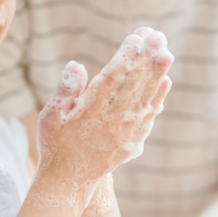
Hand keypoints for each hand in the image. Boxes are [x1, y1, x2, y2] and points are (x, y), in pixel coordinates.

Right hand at [31, 27, 172, 210]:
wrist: (69, 180)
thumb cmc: (55, 143)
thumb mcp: (50, 116)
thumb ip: (65, 90)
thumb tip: (76, 65)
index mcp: (89, 112)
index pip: (111, 79)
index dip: (125, 57)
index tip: (136, 37)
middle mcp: (111, 122)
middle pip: (133, 85)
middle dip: (147, 59)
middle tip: (158, 36)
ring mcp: (126, 133)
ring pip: (145, 98)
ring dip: (157, 74)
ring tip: (167, 52)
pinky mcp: (133, 142)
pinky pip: (149, 116)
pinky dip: (158, 98)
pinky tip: (165, 81)